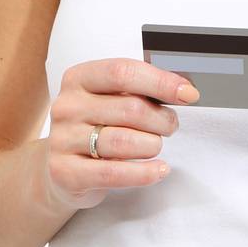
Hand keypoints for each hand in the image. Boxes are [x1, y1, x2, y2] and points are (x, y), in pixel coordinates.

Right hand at [44, 58, 197, 212]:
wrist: (60, 169)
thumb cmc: (93, 129)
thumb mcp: (109, 101)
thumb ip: (140, 91)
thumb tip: (184, 90)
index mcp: (78, 79)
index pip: (122, 73)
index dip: (160, 82)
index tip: (187, 93)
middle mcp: (67, 106)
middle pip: (130, 109)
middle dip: (162, 120)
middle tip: (169, 126)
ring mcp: (63, 140)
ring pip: (125, 141)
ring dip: (153, 145)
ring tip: (154, 146)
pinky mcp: (66, 172)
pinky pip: (114, 173)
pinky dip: (145, 173)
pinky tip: (158, 169)